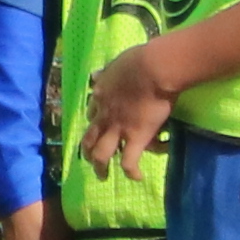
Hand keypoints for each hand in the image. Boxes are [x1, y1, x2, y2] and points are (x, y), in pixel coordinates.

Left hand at [73, 39, 177, 180]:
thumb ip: (106, 73)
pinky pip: (128, 161)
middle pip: (89, 138)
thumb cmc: (139, 61)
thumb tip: (96, 73)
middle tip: (89, 161)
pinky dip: (131, 172)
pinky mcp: (135, 137)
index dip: (93, 123)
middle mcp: (104, 115)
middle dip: (87, 152)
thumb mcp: (115, 64)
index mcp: (100, 96)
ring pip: (101, 154)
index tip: (98, 127)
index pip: (91, 114)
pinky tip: (137, 178)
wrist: (153, 68)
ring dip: (100, 168)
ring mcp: (118, 128)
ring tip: (102, 177)